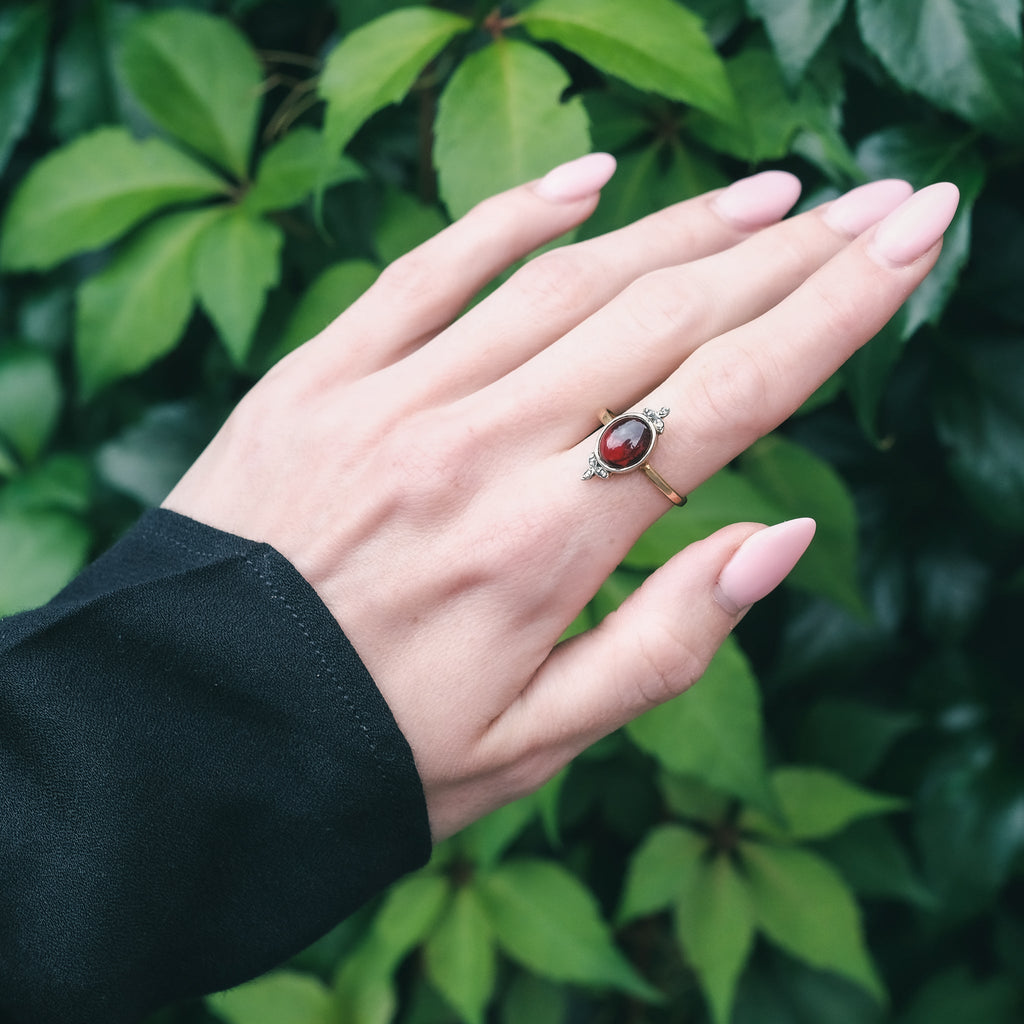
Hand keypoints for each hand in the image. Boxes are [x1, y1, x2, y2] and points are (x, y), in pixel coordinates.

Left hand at [164, 155, 957, 838]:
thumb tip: (779, 535)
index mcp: (545, 550)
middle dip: (791, 255)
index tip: (912, 242)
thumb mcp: (537, 746)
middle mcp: (478, 452)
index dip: (835, 313)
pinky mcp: (314, 381)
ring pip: (566, 283)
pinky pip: (429, 273)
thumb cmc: (370, 757)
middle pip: (665, 320)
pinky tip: (590, 179)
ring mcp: (389, 402)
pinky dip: (514, 216)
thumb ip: (667, 641)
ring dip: (682, 228)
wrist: (184, 746)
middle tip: (877, 202)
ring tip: (772, 197)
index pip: (726, 399)